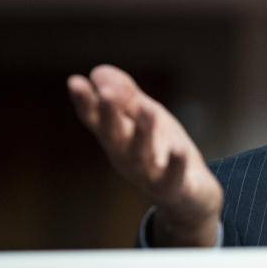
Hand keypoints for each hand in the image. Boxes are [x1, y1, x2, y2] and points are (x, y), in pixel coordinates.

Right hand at [67, 64, 222, 246]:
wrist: (191, 196)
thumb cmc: (163, 151)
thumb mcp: (146, 117)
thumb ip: (126, 96)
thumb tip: (98, 72)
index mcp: (118, 139)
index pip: (97, 120)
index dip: (86, 102)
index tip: (75, 82)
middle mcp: (128, 158)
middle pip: (114, 137)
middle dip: (109, 116)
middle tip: (107, 94)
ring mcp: (149, 176)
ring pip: (142, 157)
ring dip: (144, 134)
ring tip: (148, 109)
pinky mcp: (174, 189)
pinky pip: (172, 179)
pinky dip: (175, 166)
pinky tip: (178, 150)